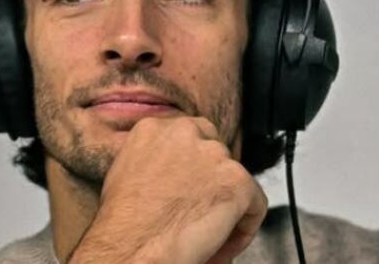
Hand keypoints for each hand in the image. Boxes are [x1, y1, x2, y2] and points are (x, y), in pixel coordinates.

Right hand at [68, 117, 267, 263]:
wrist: (132, 250)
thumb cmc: (123, 225)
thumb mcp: (125, 173)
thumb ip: (154, 159)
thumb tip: (172, 171)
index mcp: (154, 128)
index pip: (190, 135)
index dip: (194, 168)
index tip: (189, 190)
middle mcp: (185, 132)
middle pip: (216, 150)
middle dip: (213, 181)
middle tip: (200, 210)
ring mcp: (213, 154)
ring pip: (234, 179)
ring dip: (225, 207)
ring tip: (205, 236)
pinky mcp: (236, 180)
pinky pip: (256, 204)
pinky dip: (244, 229)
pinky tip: (220, 245)